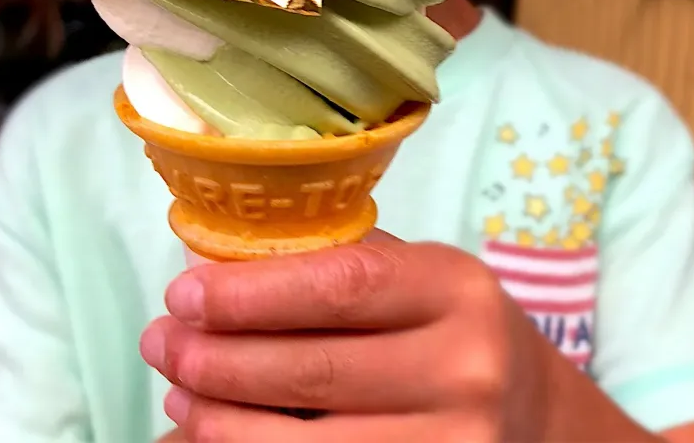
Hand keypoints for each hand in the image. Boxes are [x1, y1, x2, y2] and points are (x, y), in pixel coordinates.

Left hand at [140, 234, 581, 441]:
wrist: (533, 414)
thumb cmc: (456, 331)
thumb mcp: (423, 279)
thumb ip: (345, 268)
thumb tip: (226, 271)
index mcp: (458, 289)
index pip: (343, 285)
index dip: (254, 293)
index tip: (184, 291)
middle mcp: (465, 369)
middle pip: (314, 368)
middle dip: (218, 358)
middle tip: (161, 341)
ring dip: (220, 422)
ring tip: (176, 395)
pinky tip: (213, 440)